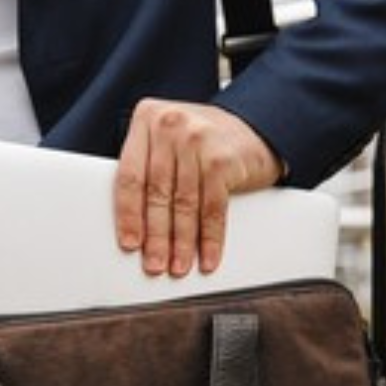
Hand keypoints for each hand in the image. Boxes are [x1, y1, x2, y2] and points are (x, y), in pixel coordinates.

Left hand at [114, 99, 282, 276]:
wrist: (257, 125)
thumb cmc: (204, 139)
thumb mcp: (167, 141)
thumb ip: (147, 167)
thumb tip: (132, 226)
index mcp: (147, 119)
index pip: (129, 176)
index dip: (127, 215)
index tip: (129, 243)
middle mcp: (170, 125)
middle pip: (156, 193)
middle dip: (155, 237)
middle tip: (154, 264)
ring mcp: (197, 140)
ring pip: (183, 204)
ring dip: (180, 243)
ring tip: (178, 266)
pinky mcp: (222, 160)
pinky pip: (212, 209)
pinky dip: (209, 238)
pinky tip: (206, 257)